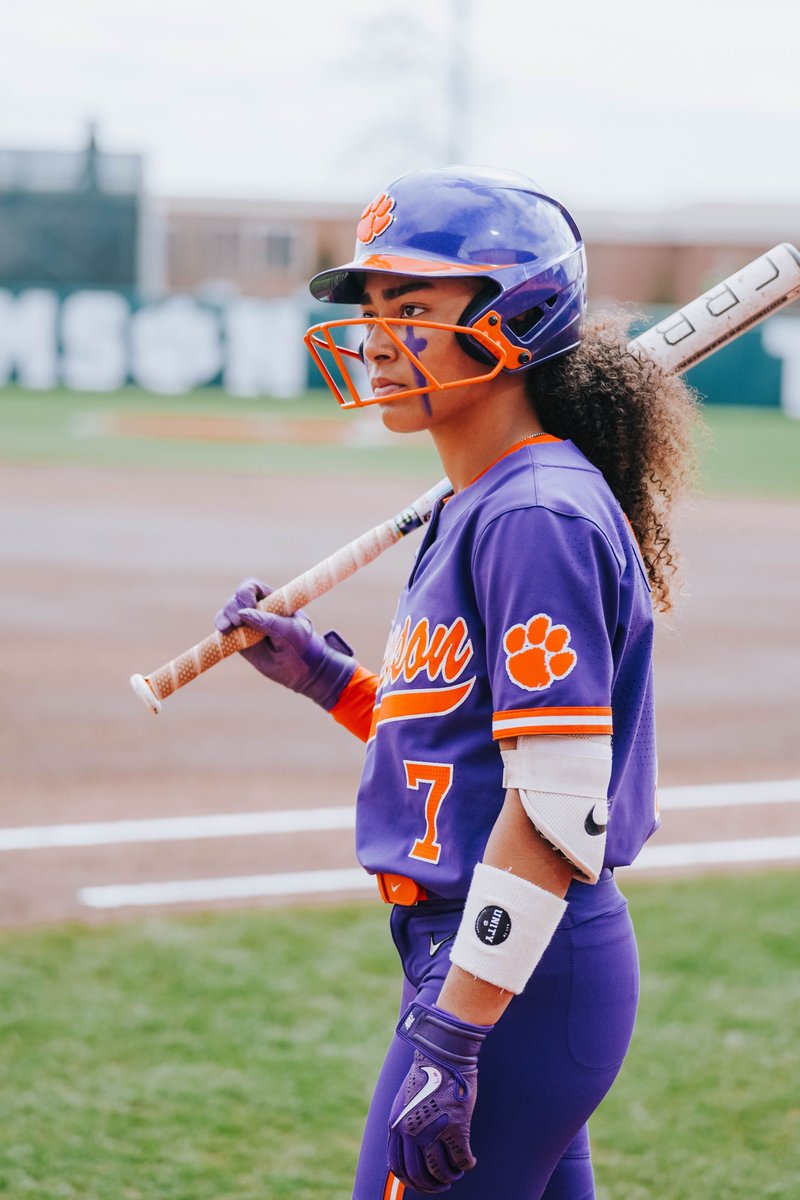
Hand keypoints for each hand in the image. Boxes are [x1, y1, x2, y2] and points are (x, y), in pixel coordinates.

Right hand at [214, 577, 355, 709]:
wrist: (301, 670)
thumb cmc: (302, 644)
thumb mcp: (293, 632)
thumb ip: (271, 622)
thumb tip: (243, 614)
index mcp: (272, 599)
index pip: (252, 587)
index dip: (246, 593)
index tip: (249, 606)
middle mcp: (256, 608)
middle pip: (235, 600)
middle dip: (232, 608)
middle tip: (237, 623)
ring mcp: (246, 624)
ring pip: (227, 613)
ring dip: (224, 618)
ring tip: (227, 628)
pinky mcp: (239, 639)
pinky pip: (224, 631)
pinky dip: (221, 631)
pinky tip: (222, 633)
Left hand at [387, 1002, 491, 1193]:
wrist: (444, 1053)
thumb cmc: (426, 1074)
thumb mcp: (404, 1100)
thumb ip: (403, 1125)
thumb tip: (409, 1153)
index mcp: (396, 1125)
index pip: (398, 1168)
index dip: (411, 1181)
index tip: (422, 1184)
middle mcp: (411, 1132)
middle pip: (419, 1175)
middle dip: (432, 1185)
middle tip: (443, 1184)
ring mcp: (434, 1131)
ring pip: (442, 1171)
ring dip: (450, 1176)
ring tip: (456, 1172)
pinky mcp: (457, 1127)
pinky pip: (462, 1159)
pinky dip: (467, 1165)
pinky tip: (470, 1162)